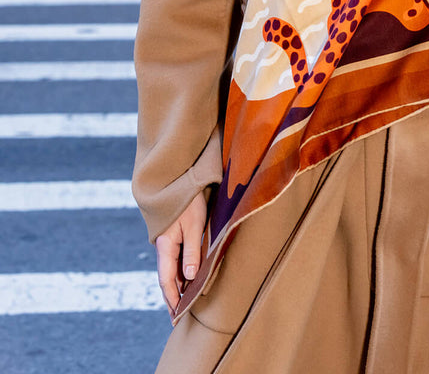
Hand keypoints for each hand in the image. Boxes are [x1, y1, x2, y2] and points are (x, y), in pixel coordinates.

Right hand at [155, 190, 206, 316]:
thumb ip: (192, 251)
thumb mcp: (194, 225)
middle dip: (172, 297)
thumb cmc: (189, 201)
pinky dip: (180, 273)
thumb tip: (189, 277)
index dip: (171, 298)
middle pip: (167, 277)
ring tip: (183, 304)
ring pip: (171, 269)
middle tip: (177, 318)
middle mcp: (164, 246)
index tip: (175, 316)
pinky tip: (187, 282)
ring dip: (177, 286)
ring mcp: (169, 242)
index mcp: (165, 246)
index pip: (166, 279)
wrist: (178, 179)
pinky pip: (175, 260)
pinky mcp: (175, 236)